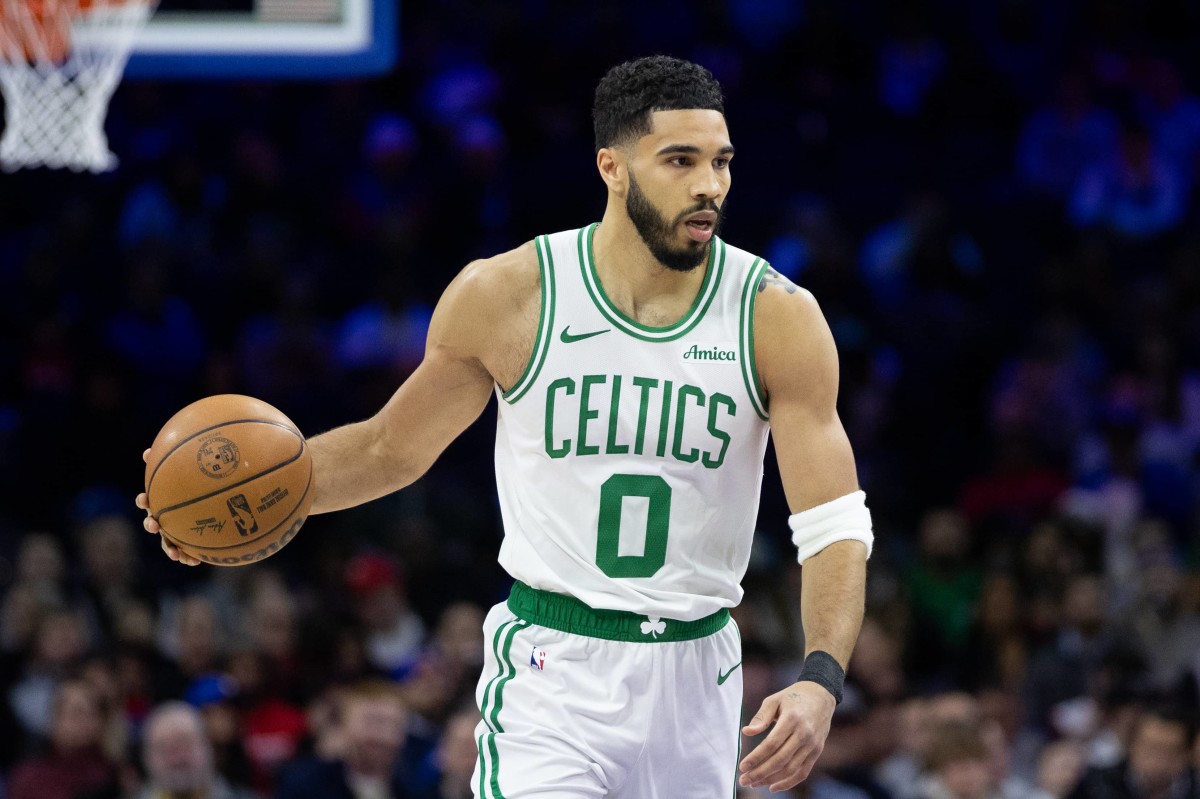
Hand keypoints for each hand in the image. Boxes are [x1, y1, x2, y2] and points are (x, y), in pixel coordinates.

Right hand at [136, 448, 200, 565]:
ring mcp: (172, 532)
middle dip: (151, 524)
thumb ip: (175, 462)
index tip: (145, 499)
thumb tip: (152, 450)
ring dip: (169, 549)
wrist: (205, 506)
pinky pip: (185, 552)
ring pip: (166, 542)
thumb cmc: (192, 487)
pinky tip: (197, 561)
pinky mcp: (184, 543)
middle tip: (155, 524)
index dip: (143, 500)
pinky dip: (188, 557)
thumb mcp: (187, 474)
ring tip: (176, 555)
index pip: (146, 500)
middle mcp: (162, 517)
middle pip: (151, 522)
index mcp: (160, 502)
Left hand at [739, 680, 834, 791]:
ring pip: (790, 769)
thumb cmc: (792, 697)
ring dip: (771, 779)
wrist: (821, 696)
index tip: (742, 766)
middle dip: (760, 773)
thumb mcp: (774, 700)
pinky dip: (788, 783)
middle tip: (744, 780)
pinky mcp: (816, 752)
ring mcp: (812, 745)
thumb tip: (746, 732)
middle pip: (780, 760)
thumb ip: (761, 717)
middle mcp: (804, 734)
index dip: (756, 757)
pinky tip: (773, 787)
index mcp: (792, 719)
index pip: (771, 744)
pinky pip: (803, 772)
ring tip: (754, 783)